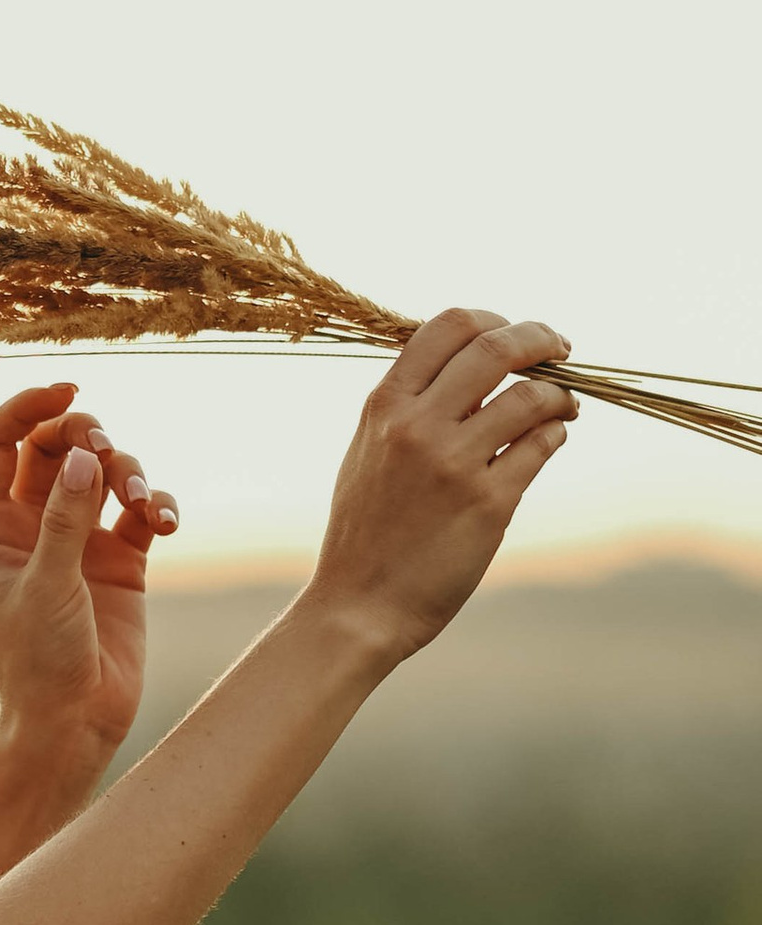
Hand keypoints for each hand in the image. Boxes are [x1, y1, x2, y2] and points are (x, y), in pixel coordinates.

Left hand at [0, 379, 179, 767]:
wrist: (75, 721)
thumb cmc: (39, 659)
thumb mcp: (47, 585)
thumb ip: (65, 520)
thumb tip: (83, 458)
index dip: (25, 407)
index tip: (67, 390)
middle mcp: (31, 523)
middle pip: (55, 445)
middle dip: (87, 436)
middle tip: (107, 453)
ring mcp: (77, 539)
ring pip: (103, 471)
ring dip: (129, 472)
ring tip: (144, 503)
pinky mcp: (121, 560)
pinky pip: (141, 509)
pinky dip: (157, 504)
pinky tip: (165, 522)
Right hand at [306, 308, 575, 667]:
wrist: (358, 605)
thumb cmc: (365, 530)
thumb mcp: (367, 451)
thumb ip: (408, 406)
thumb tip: (470, 367)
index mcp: (384, 406)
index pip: (448, 325)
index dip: (494, 319)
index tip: (515, 333)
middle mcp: (417, 426)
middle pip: (496, 347)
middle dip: (540, 338)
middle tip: (560, 347)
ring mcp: (454, 464)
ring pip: (530, 397)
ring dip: (559, 393)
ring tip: (564, 404)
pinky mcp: (489, 503)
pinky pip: (541, 445)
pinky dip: (556, 432)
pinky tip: (552, 437)